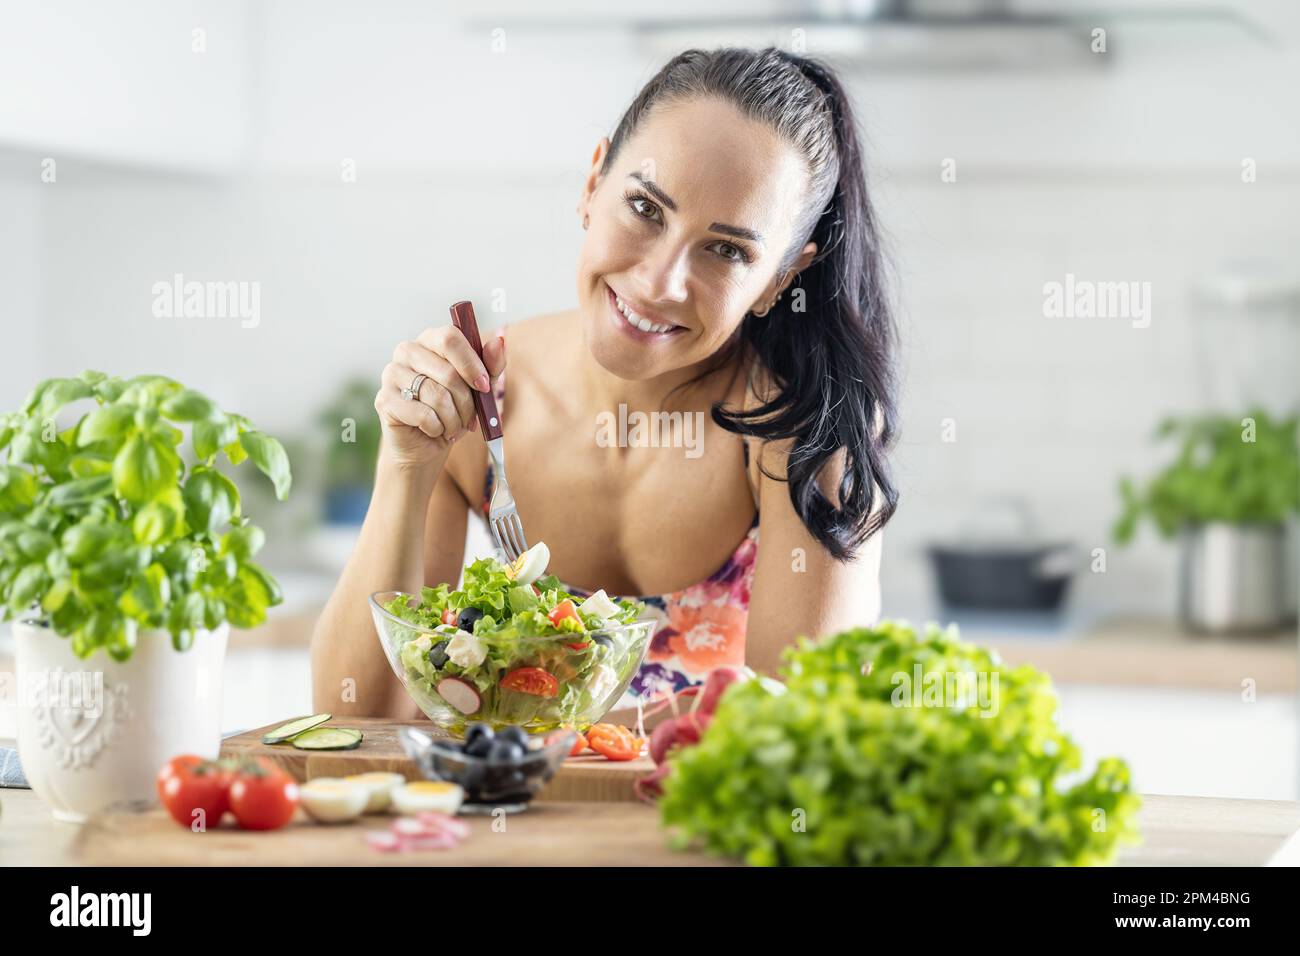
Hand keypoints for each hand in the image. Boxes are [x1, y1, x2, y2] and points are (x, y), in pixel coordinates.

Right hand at [375, 324, 505, 471]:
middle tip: (471, 418)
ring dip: (454, 419)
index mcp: (429, 340)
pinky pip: (424, 415)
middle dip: (467, 402)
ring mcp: (391, 374)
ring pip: (437, 396)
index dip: (471, 364)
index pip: (450, 338)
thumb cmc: (452, 410)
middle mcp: (407, 351)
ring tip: (453, 427)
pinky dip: (438, 429)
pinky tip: (435, 431)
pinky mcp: (384, 400)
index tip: (484, 387)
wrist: (425, 444)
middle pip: (448, 372)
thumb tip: (498, 343)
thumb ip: (489, 366)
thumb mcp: (478, 388)